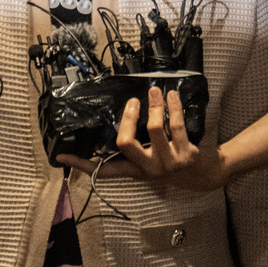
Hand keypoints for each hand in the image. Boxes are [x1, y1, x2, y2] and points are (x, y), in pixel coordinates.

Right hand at [57, 88, 227, 191]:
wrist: (204, 174)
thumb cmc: (172, 161)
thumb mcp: (150, 159)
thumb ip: (136, 146)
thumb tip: (119, 118)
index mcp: (135, 170)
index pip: (105, 170)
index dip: (83, 164)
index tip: (63, 155)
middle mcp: (148, 169)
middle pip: (125, 143)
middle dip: (127, 118)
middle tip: (133, 102)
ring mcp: (167, 163)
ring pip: (154, 128)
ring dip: (154, 105)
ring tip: (155, 92)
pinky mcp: (186, 156)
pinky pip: (176, 125)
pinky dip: (173, 107)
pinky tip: (172, 97)